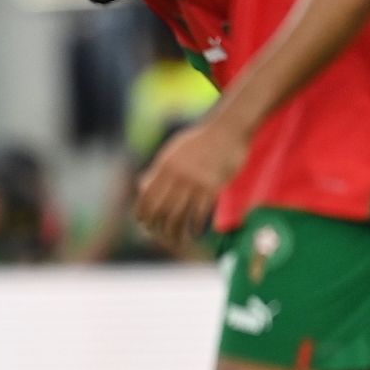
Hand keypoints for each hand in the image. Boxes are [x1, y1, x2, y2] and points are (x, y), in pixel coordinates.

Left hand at [135, 119, 246, 245]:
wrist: (227, 130)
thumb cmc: (200, 140)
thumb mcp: (173, 150)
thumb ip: (158, 169)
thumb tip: (142, 187)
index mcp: (165, 165)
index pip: (147, 196)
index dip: (143, 212)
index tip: (144, 224)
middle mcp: (177, 175)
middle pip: (161, 209)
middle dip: (157, 226)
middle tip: (160, 235)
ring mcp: (195, 182)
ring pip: (179, 215)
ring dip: (176, 232)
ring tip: (177, 239)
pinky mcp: (213, 188)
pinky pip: (200, 214)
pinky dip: (196, 227)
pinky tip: (196, 233)